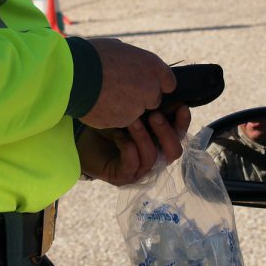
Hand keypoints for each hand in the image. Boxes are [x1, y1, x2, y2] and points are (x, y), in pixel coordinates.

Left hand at [76, 105, 190, 185]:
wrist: (82, 137)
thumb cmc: (108, 123)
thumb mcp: (131, 111)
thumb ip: (150, 105)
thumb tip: (168, 89)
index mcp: (159, 142)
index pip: (179, 136)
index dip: (183, 123)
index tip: (181, 106)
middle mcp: (153, 158)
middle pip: (174, 152)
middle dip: (166, 132)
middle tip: (154, 114)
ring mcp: (138, 170)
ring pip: (151, 158)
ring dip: (143, 137)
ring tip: (131, 120)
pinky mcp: (122, 176)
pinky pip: (132, 164)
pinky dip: (128, 148)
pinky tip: (118, 135)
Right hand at [80, 38, 175, 128]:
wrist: (74, 75)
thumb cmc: (92, 56)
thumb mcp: (118, 48)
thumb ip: (132, 60)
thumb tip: (130, 62)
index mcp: (152, 66)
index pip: (168, 82)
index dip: (155, 83)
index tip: (144, 83)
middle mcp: (151, 88)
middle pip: (153, 99)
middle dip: (140, 97)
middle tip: (119, 90)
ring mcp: (138, 107)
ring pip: (136, 111)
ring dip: (125, 107)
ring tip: (105, 96)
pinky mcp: (124, 121)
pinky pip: (121, 120)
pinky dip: (113, 115)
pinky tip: (99, 104)